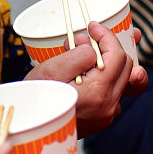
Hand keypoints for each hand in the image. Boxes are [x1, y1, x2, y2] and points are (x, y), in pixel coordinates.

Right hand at [26, 22, 144, 135]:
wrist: (27, 126)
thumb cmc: (34, 100)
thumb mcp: (51, 71)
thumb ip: (78, 55)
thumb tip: (93, 49)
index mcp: (97, 94)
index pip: (117, 55)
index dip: (106, 35)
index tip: (92, 26)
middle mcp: (108, 107)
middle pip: (125, 66)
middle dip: (108, 47)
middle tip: (87, 39)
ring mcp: (107, 115)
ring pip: (124, 79)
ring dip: (112, 61)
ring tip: (94, 51)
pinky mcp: (102, 118)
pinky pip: (115, 92)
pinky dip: (108, 76)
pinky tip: (91, 71)